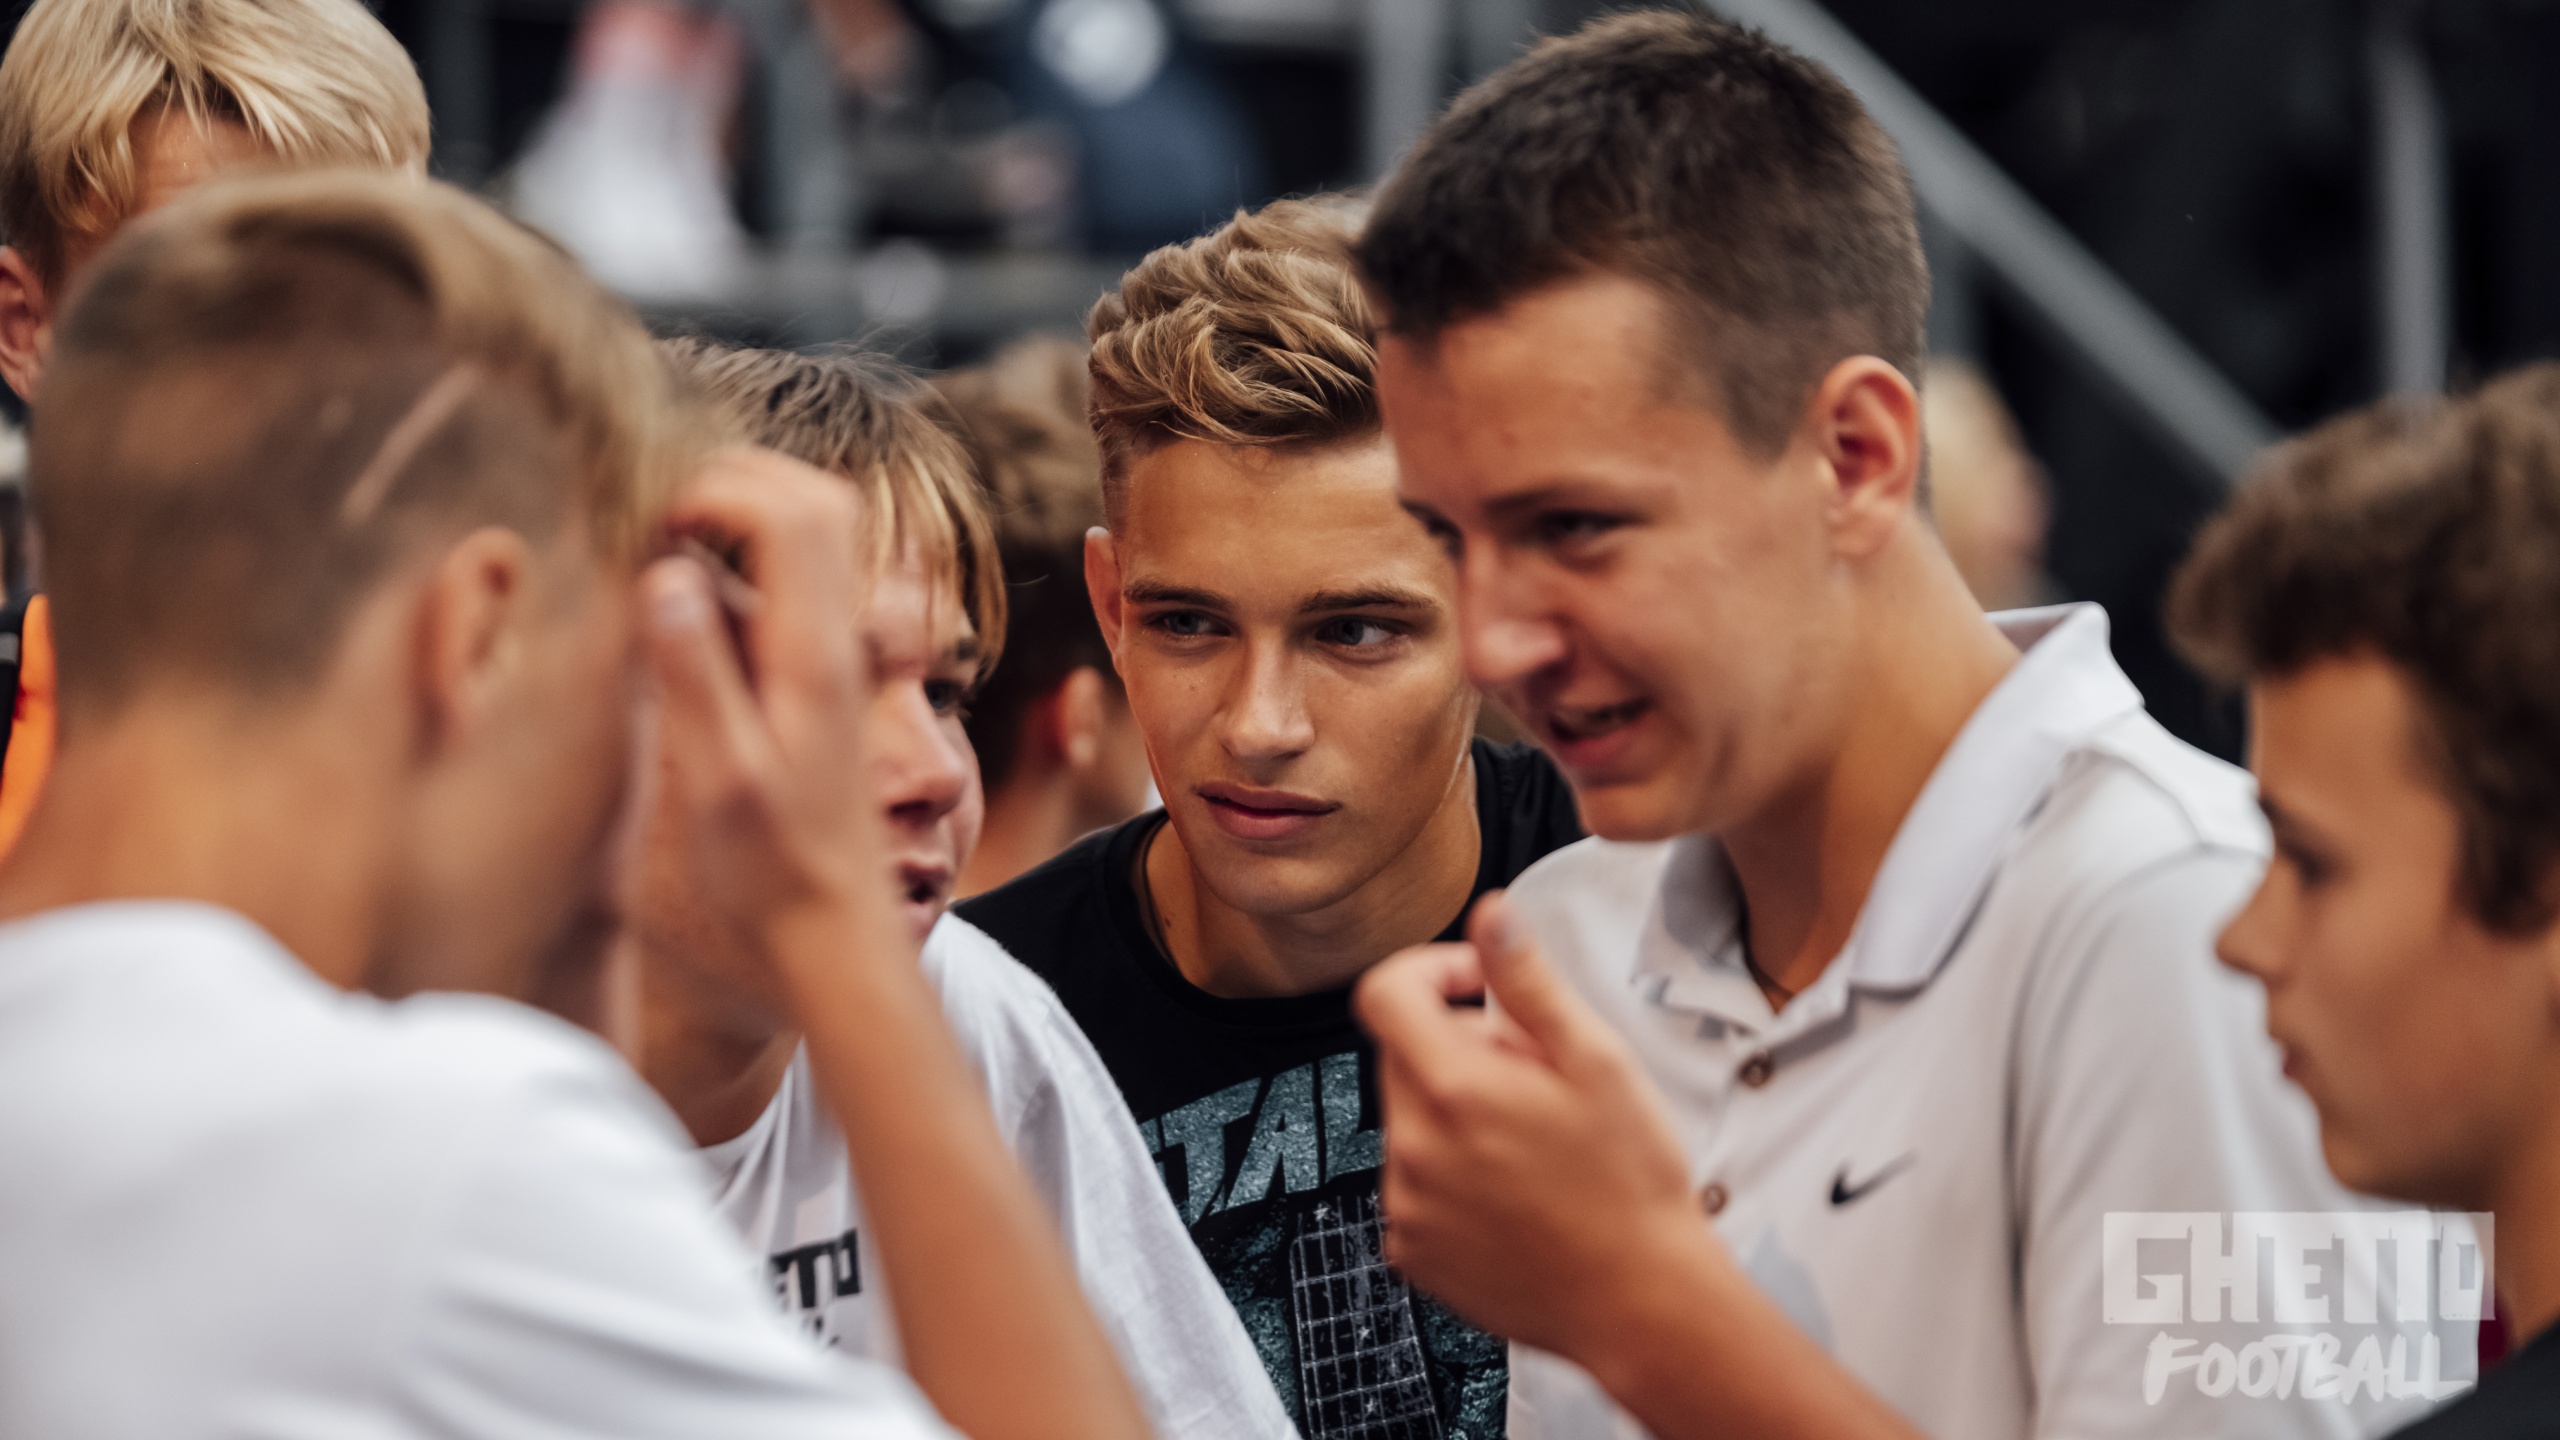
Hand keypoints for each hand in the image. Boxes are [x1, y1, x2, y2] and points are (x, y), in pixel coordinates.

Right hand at [636, 446, 891, 1009]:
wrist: (834, 930)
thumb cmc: (771, 871)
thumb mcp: (721, 780)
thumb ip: (695, 675)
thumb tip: (665, 573)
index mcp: (815, 656)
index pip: (795, 514)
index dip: (719, 488)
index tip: (650, 517)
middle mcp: (837, 644)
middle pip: (818, 502)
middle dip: (735, 478)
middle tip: (655, 507)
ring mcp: (833, 658)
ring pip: (811, 538)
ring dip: (739, 517)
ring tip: (658, 543)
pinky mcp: (816, 679)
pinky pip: (787, 589)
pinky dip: (736, 570)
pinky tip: (678, 605)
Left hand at [1355, 890, 1713, 1363]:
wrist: (1641, 1305)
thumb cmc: (1631, 1185)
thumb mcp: (1597, 1062)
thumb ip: (1528, 981)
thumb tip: (1490, 913)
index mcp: (1452, 1091)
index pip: (1384, 993)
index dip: (1430, 971)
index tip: (1480, 987)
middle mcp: (1412, 1149)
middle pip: (1401, 1056)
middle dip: (1457, 1045)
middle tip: (1535, 1074)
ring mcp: (1405, 1207)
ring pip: (1410, 1120)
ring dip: (1455, 1112)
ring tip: (1532, 1143)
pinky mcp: (1411, 1252)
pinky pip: (1412, 1184)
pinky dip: (1449, 1172)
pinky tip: (1514, 1192)